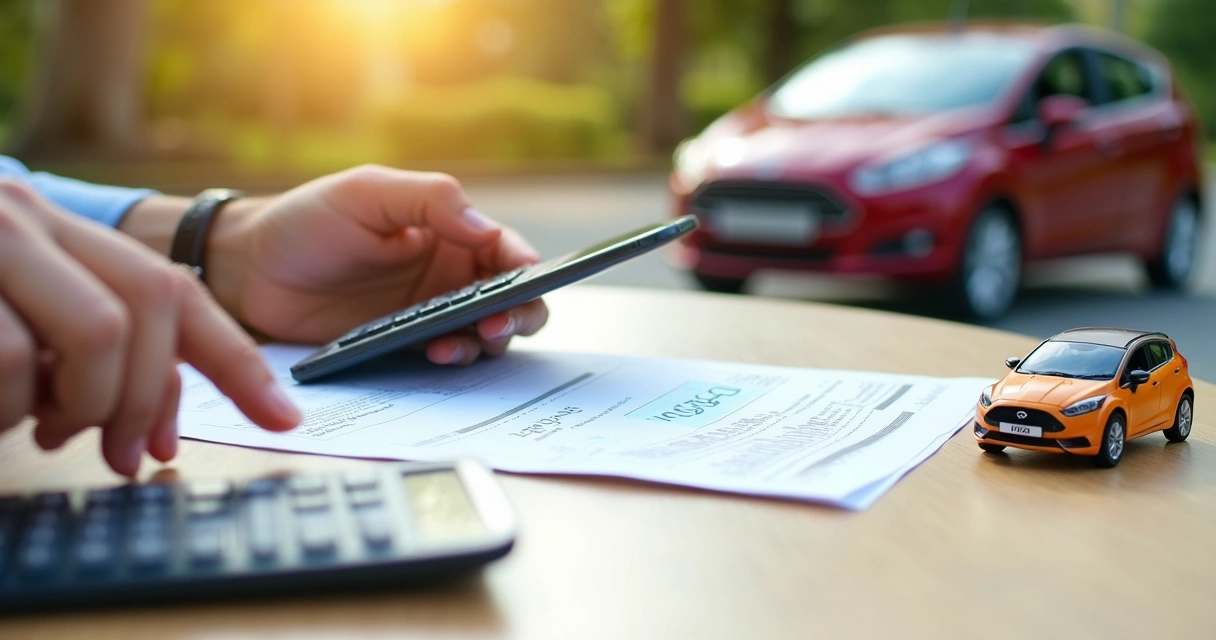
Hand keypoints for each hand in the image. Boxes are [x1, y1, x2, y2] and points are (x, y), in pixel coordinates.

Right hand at [0, 181, 300, 475]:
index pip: (175, 291)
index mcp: (61, 234)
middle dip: (152, 395)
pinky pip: (13, 359)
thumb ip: (90, 356)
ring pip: (98, 331)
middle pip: (153, 302)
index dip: (238, 361)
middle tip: (126, 456)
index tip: (284, 420)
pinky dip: (10, 409)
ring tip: (37, 428)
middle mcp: (31, 220)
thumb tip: (156, 438)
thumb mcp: (19, 325)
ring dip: (83, 405)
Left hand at [205, 165, 548, 363]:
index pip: (506, 250)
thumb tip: (486, 229)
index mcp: (449, 231)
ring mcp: (428, 314)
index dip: (527, 267)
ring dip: (485, 341)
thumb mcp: (367, 193)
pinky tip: (434, 353)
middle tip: (498, 322)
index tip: (527, 280)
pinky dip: (452, 359)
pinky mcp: (404, 347)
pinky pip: (445, 359)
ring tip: (459, 342)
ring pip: (485, 335)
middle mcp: (448, 274)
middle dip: (519, 313)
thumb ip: (430, 201)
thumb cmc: (307, 219)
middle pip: (512, 299)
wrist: (247, 270)